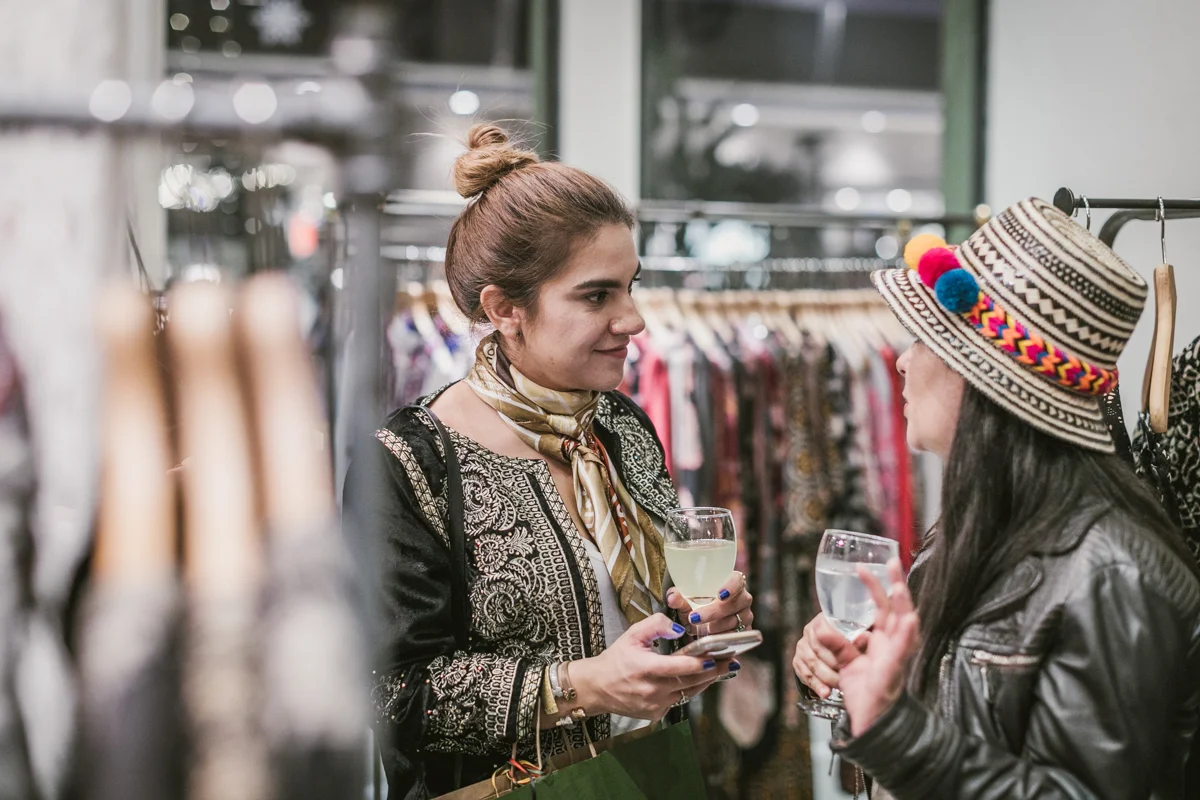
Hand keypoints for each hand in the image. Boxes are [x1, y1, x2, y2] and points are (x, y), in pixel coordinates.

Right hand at [570, 613, 734, 720]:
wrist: (597, 688)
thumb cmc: (616, 658)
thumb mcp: (632, 634)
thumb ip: (656, 625)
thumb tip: (679, 629)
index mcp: (646, 668)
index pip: (679, 667)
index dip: (701, 662)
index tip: (718, 656)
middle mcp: (652, 690)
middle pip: (690, 681)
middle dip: (713, 671)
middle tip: (731, 662)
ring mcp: (656, 705)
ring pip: (689, 693)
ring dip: (706, 681)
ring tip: (723, 669)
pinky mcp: (656, 714)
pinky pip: (679, 701)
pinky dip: (690, 689)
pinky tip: (699, 679)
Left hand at [666, 571, 753, 637]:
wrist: (702, 624)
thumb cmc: (697, 606)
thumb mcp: (687, 601)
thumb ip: (679, 598)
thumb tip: (672, 597)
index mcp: (732, 583)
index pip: (738, 580)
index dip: (731, 587)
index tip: (719, 595)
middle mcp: (742, 599)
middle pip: (736, 603)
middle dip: (714, 612)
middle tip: (695, 618)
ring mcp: (745, 616)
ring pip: (735, 622)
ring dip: (716, 627)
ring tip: (699, 630)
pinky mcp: (745, 632)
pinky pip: (736, 637)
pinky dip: (722, 638)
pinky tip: (710, 639)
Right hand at [792, 613, 868, 698]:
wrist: (847, 662)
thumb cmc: (856, 647)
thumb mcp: (863, 641)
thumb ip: (864, 640)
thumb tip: (865, 636)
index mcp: (825, 620)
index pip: (824, 630)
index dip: (836, 644)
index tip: (848, 657)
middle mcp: (810, 631)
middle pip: (818, 649)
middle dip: (834, 665)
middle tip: (849, 674)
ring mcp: (802, 646)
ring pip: (811, 663)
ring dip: (826, 677)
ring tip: (839, 685)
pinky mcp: (798, 661)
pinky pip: (804, 674)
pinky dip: (816, 685)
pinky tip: (825, 691)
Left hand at [838, 558, 919, 736]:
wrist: (869, 722)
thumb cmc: (864, 692)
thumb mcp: (846, 663)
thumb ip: (837, 644)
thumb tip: (820, 627)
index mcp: (883, 642)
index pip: (884, 608)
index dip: (877, 588)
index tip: (867, 567)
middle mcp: (893, 646)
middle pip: (898, 610)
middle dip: (896, 586)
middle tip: (890, 562)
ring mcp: (896, 658)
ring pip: (906, 627)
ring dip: (903, 606)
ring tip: (898, 586)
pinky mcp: (893, 672)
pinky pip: (902, 653)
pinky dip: (905, 636)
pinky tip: (909, 620)